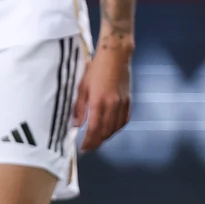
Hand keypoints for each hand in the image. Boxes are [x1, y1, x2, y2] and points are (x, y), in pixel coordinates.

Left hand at [75, 34, 132, 149]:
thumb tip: (76, 124)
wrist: (116, 55)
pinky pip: (124, 120)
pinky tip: (111, 129)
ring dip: (106, 137)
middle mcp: (113, 105)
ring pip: (115, 128)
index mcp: (99, 101)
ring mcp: (122, 104)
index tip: (82, 148)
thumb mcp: (82, 86)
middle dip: (96, 142)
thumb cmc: (96, 68)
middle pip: (105, 132)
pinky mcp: (128, 100)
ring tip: (98, 140)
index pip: (94, 129)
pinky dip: (117, 128)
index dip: (88, 141)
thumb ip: (79, 107)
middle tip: (88, 147)